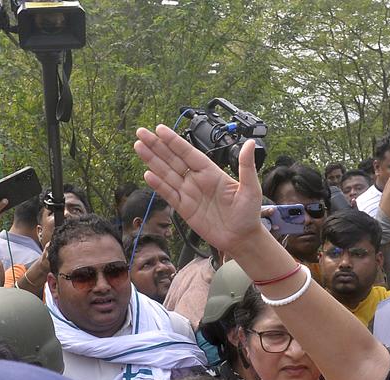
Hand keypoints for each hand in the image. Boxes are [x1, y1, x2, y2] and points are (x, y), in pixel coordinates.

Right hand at [134, 125, 263, 255]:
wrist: (242, 238)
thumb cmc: (249, 213)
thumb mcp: (251, 188)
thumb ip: (246, 166)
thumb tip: (251, 144)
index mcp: (211, 172)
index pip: (189, 153)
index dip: (174, 141)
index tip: (160, 129)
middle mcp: (197, 180)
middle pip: (173, 160)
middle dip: (156, 146)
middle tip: (141, 132)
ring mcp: (189, 194)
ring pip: (167, 174)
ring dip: (152, 161)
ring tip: (139, 147)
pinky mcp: (184, 209)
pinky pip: (169, 194)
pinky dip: (158, 185)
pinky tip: (147, 174)